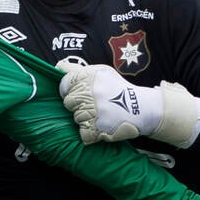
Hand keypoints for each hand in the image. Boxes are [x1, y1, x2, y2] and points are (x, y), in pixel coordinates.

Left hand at [57, 59, 199, 147]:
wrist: (142, 108)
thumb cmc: (118, 89)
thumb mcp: (101, 72)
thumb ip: (77, 70)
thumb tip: (57, 66)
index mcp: (88, 76)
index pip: (64, 84)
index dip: (72, 90)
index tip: (83, 92)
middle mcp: (89, 92)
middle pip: (68, 102)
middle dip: (79, 104)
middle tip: (96, 104)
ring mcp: (92, 111)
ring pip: (75, 118)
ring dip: (86, 118)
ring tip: (103, 114)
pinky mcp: (95, 128)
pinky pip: (83, 133)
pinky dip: (91, 133)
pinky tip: (103, 125)